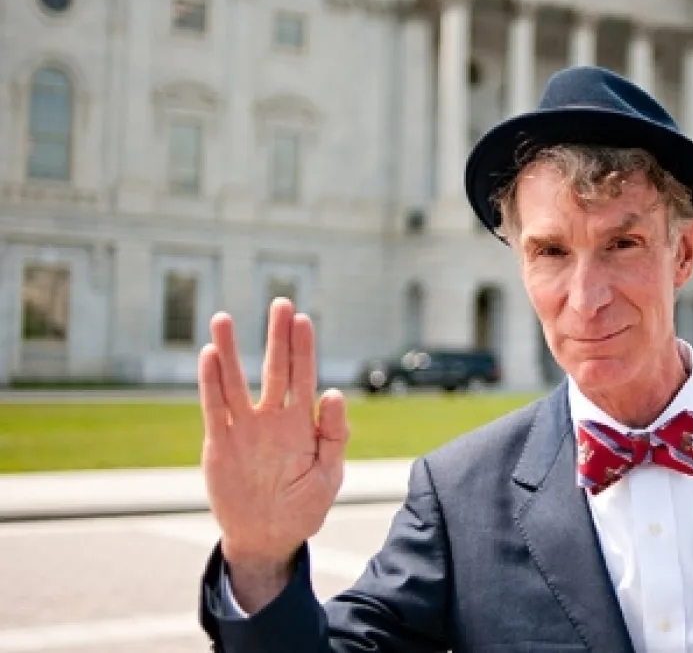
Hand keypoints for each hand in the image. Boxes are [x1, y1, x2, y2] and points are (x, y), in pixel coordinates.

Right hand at [198, 298, 348, 577]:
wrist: (268, 538)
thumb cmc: (304, 506)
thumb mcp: (328, 474)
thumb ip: (334, 435)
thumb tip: (333, 392)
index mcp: (302, 424)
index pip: (304, 378)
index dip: (303, 349)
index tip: (303, 320)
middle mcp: (272, 420)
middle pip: (274, 369)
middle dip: (277, 337)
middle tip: (280, 304)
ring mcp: (245, 430)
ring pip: (235, 382)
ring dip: (231, 351)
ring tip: (224, 318)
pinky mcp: (220, 444)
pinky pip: (214, 409)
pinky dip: (210, 382)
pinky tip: (209, 355)